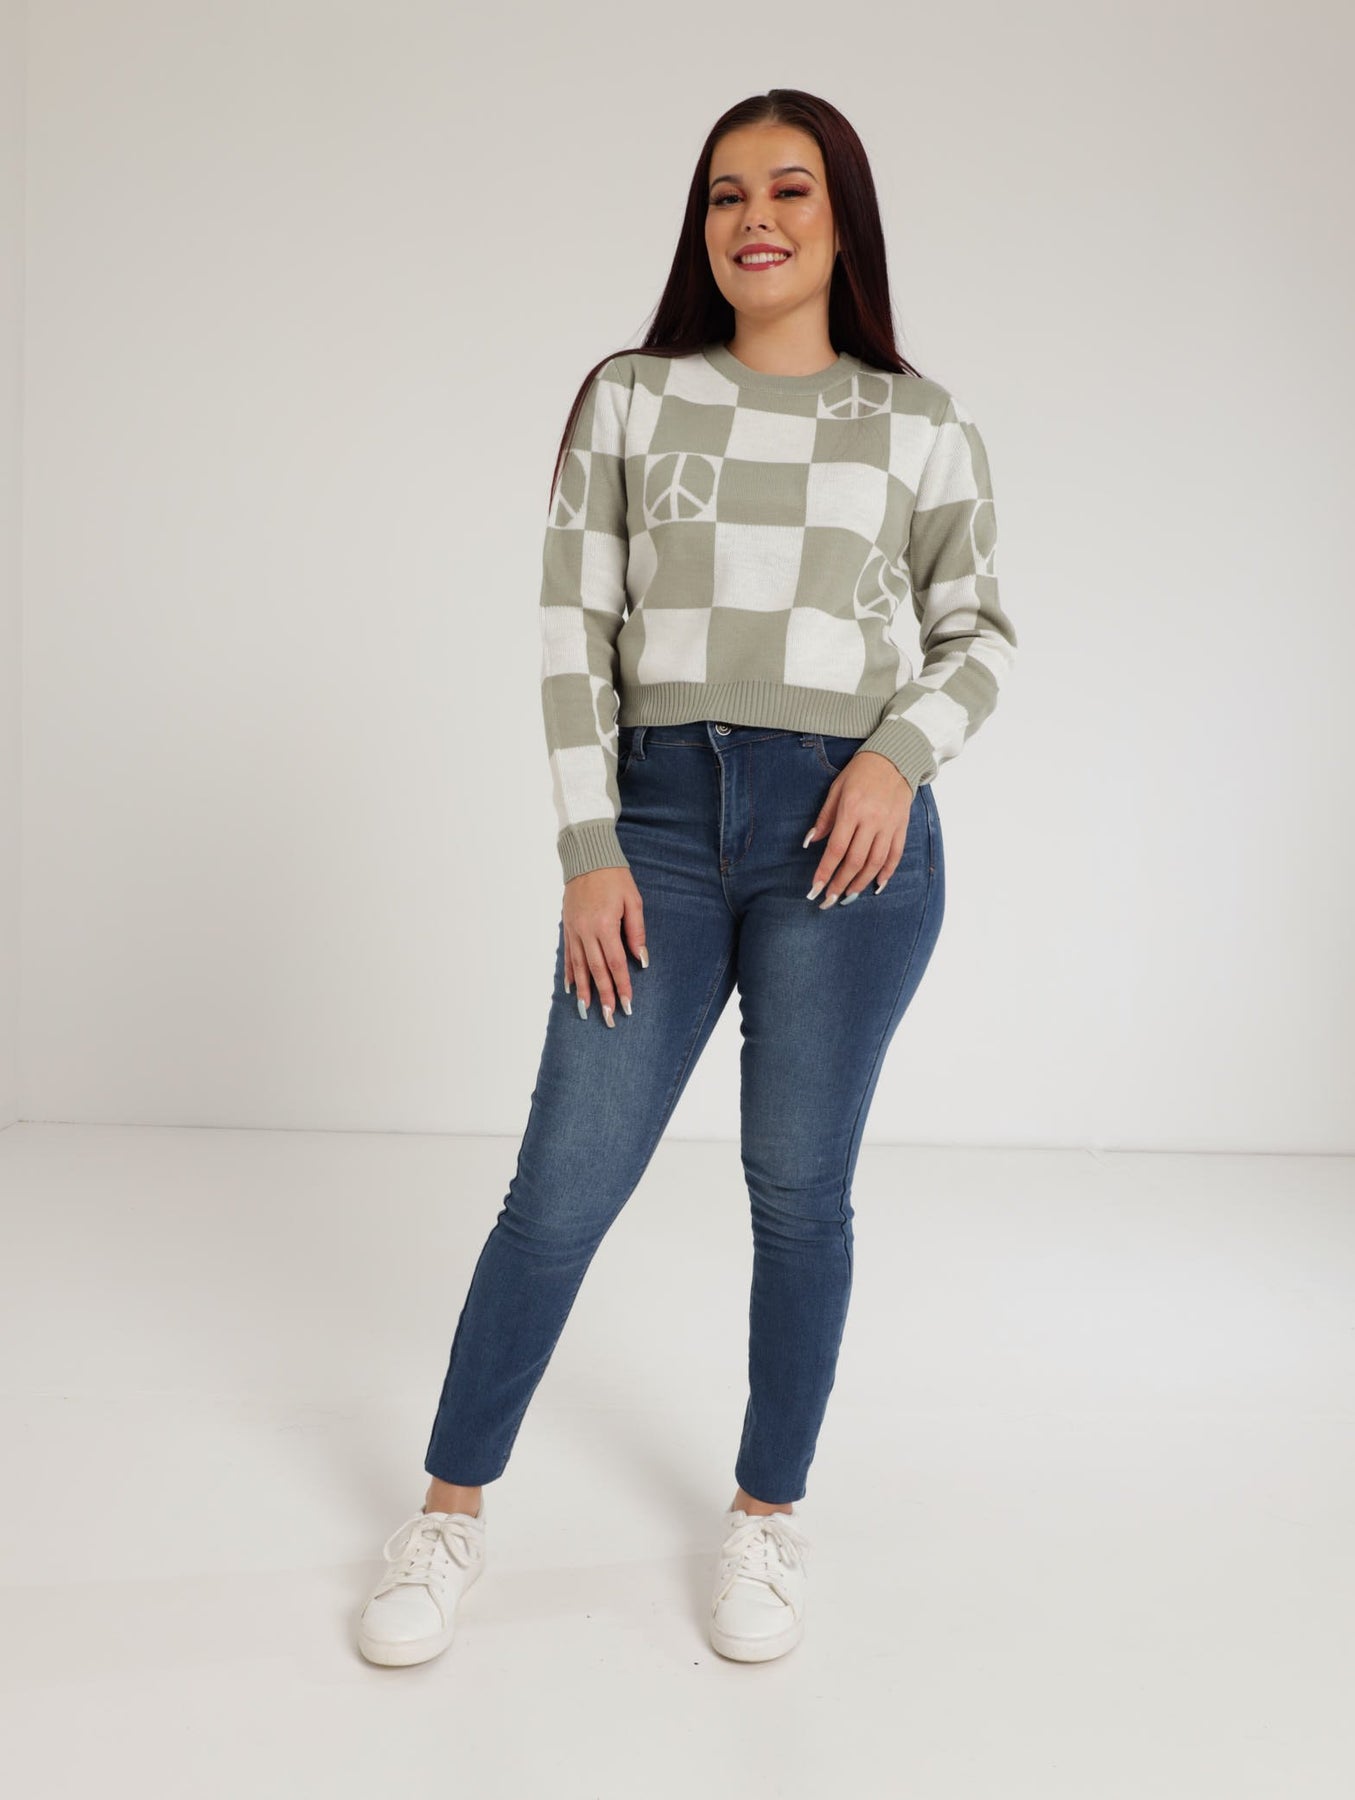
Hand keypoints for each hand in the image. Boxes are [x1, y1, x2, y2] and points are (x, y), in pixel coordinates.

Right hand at [562, 866, 647, 1023]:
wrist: (587, 857)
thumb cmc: (614, 877)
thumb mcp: (633, 901)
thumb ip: (636, 931)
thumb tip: (641, 959)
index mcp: (605, 925)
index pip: (615, 963)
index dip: (622, 986)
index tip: (627, 1005)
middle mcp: (586, 931)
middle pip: (597, 971)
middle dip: (604, 996)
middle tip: (610, 1018)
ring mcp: (574, 930)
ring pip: (579, 967)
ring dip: (583, 990)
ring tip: (587, 1011)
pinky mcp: (567, 927)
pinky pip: (568, 955)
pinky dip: (569, 973)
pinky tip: (570, 988)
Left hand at [803, 751, 912, 906]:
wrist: (894, 757)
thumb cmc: (860, 772)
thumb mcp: (836, 789)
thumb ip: (825, 817)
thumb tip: (812, 842)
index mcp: (851, 810)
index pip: (836, 849)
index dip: (825, 872)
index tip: (815, 889)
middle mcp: (871, 820)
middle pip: (855, 861)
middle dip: (840, 884)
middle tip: (829, 900)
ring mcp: (889, 825)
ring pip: (876, 863)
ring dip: (861, 883)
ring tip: (848, 895)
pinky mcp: (901, 826)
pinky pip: (895, 855)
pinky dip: (887, 872)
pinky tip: (877, 885)